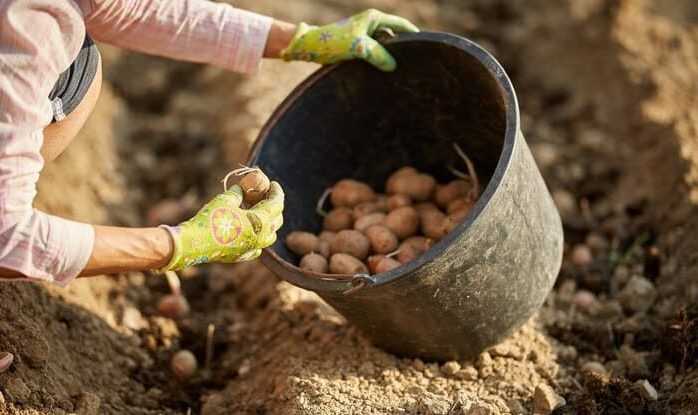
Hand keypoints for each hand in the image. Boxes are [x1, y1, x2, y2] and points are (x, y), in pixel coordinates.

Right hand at [161, 182, 283, 270]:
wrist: (194, 244)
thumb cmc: (211, 219)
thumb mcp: (226, 200)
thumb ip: (238, 193)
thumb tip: (242, 188)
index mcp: (260, 221)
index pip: (277, 203)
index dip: (276, 192)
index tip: (274, 184)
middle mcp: (261, 237)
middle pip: (277, 220)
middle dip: (275, 206)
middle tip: (266, 196)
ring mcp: (253, 248)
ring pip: (270, 235)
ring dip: (269, 222)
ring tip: (259, 212)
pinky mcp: (243, 256)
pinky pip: (258, 246)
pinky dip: (258, 237)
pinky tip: (250, 231)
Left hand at [281, 9, 418, 71]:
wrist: (309, 48)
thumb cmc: (332, 42)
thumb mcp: (358, 47)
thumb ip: (377, 54)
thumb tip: (393, 66)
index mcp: (374, 18)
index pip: (402, 25)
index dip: (413, 35)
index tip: (426, 48)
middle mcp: (371, 26)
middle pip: (394, 37)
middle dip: (403, 49)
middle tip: (416, 64)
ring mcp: (364, 38)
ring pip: (384, 49)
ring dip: (390, 58)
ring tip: (402, 72)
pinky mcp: (357, 50)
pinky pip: (374, 56)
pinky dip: (380, 64)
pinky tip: (384, 76)